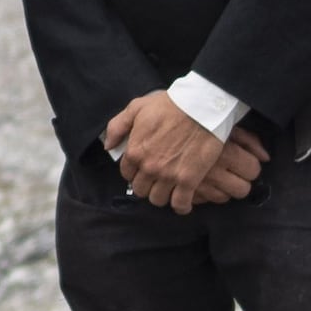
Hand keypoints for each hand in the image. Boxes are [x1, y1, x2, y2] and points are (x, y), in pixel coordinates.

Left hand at [104, 94, 266, 210]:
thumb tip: (109, 145)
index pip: (127, 174)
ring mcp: (168, 175)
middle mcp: (148, 167)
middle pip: (141, 190)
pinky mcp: (188, 180)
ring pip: (158, 200)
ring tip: (169, 189)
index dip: (134, 172)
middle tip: (156, 180)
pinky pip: (180, 204)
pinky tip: (183, 202)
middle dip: (147, 185)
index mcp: (135, 151)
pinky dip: (181, 206)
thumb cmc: (170, 104)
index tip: (143, 169)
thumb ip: (118, 126)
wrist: (202, 107)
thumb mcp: (137, 107)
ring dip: (162, 196)